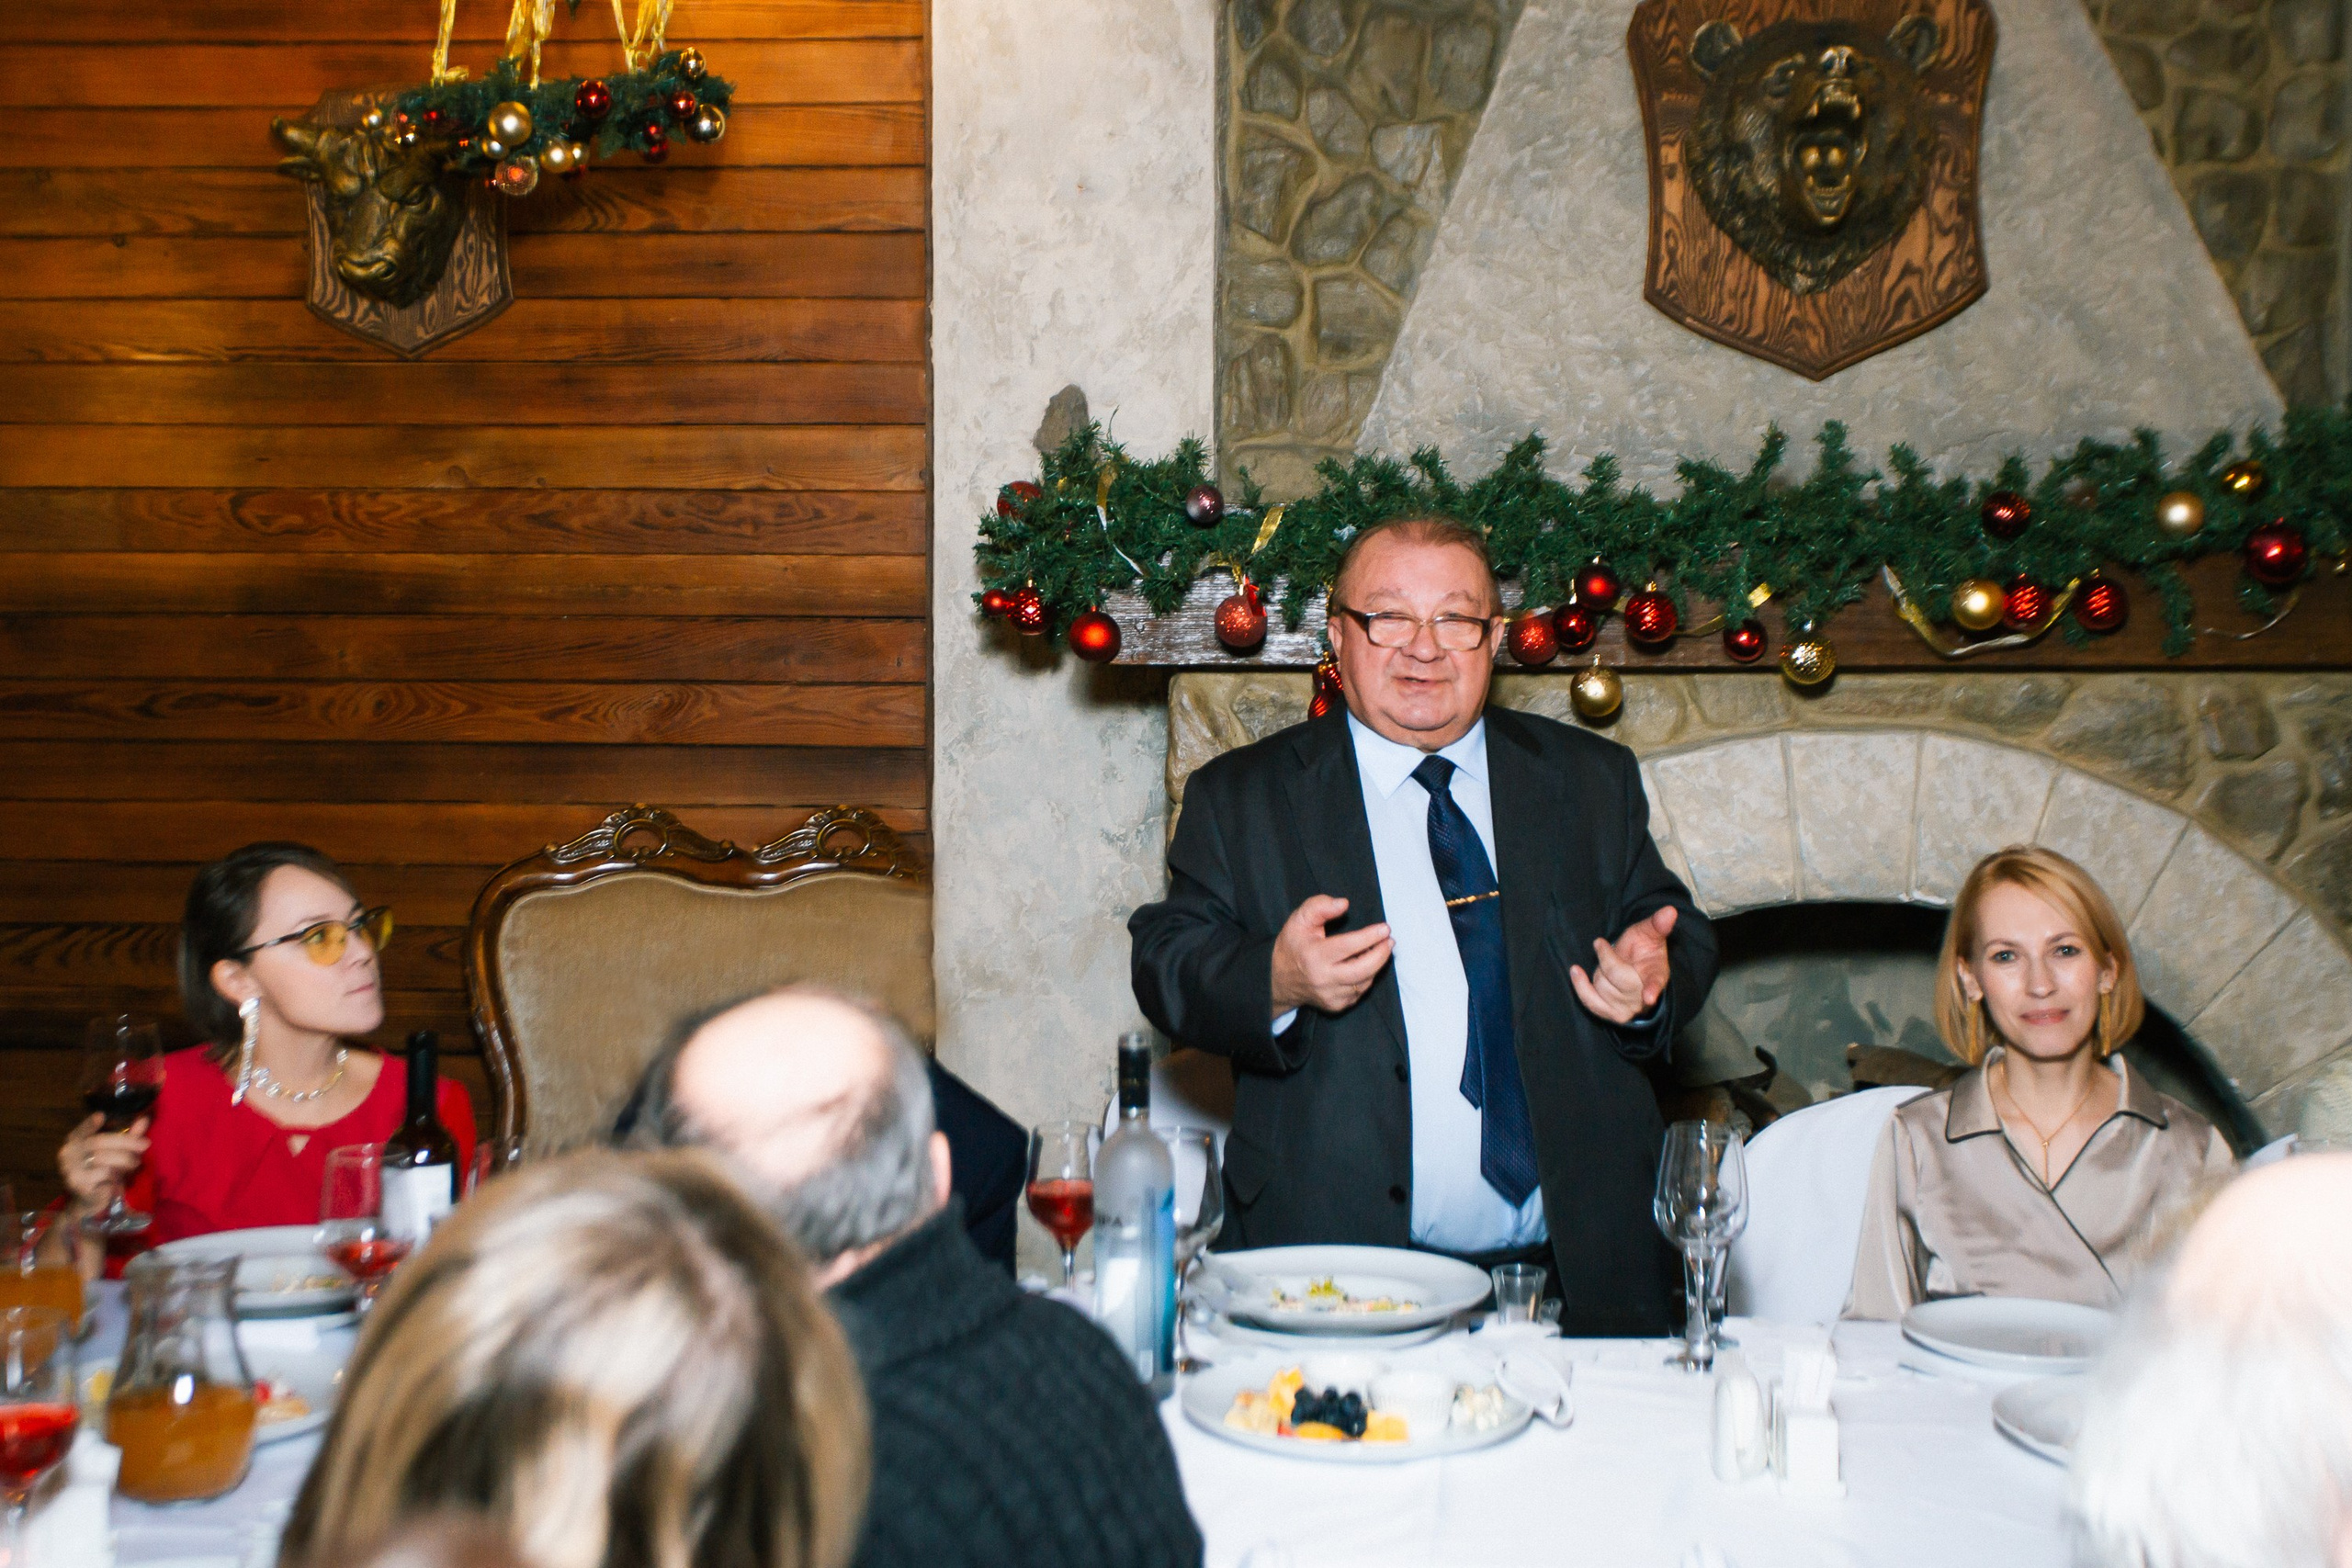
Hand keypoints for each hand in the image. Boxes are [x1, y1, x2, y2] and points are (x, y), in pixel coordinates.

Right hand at [58, 1112, 148, 1209]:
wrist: (89, 1202)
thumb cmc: (103, 1174)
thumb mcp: (116, 1153)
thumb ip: (129, 1136)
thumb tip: (145, 1119)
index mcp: (74, 1142)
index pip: (81, 1130)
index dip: (89, 1123)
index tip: (101, 1116)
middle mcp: (67, 1153)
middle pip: (99, 1142)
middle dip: (126, 1142)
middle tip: (145, 1145)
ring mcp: (69, 1168)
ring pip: (102, 1158)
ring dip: (124, 1160)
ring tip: (135, 1164)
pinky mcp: (76, 1183)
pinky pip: (102, 1174)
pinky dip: (115, 1174)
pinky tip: (119, 1178)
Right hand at [1270, 894, 1392, 1016]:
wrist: (1279, 980)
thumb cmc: (1293, 946)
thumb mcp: (1299, 920)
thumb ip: (1320, 906)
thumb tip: (1343, 904)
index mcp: (1314, 956)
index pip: (1348, 946)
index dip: (1370, 936)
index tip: (1384, 928)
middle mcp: (1323, 979)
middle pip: (1363, 969)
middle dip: (1381, 954)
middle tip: (1389, 940)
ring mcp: (1331, 996)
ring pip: (1365, 982)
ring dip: (1377, 965)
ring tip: (1381, 948)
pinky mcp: (1336, 1005)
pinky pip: (1359, 991)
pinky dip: (1367, 977)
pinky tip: (1367, 964)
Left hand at [1570, 906, 1677, 1023]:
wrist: (1635, 969)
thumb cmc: (1643, 951)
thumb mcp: (1650, 934)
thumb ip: (1658, 924)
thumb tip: (1670, 911)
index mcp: (1657, 975)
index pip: (1655, 983)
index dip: (1652, 989)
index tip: (1649, 997)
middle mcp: (1643, 996)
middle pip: (1618, 978)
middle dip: (1607, 958)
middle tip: (1601, 943)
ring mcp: (1627, 1007)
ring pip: (1602, 987)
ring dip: (1598, 970)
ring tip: (1605, 962)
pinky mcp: (1610, 1013)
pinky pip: (1590, 1002)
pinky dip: (1581, 986)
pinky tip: (1576, 971)